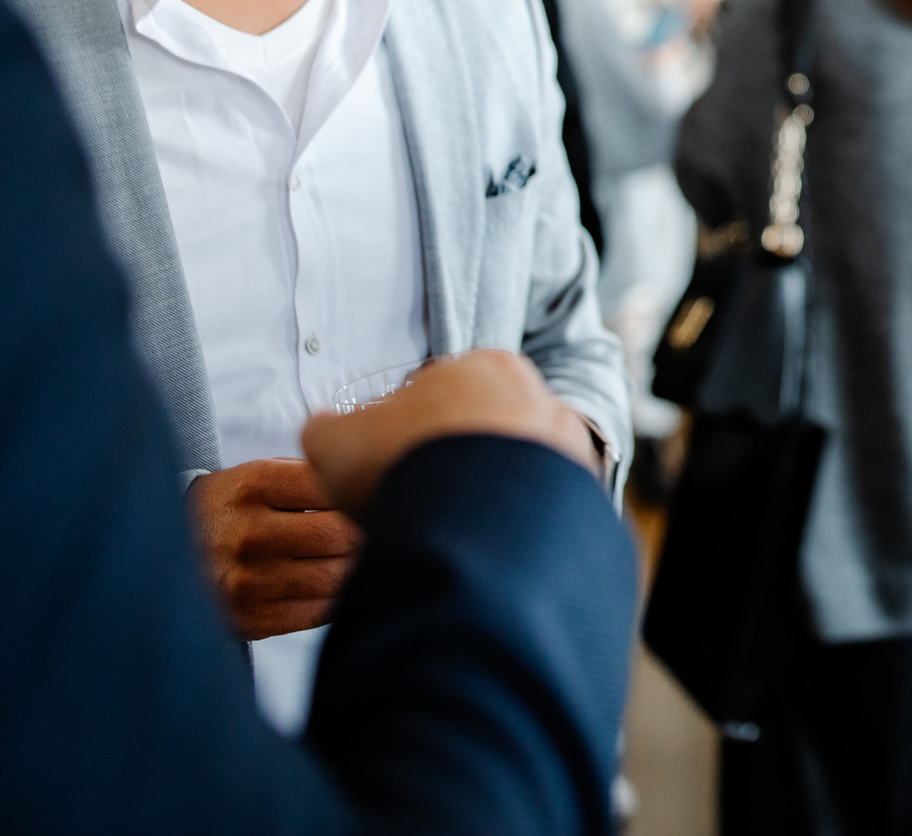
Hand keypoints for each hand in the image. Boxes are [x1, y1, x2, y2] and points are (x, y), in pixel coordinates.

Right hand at [186, 458, 362, 640]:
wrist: (170, 552)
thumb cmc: (236, 507)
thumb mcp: (262, 473)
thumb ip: (314, 471)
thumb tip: (380, 474)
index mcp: (255, 485)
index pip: (334, 486)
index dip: (364, 493)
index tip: (380, 496)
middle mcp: (248, 533)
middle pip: (341, 534)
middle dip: (371, 533)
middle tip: (389, 530)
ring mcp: (248, 579)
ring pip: (335, 578)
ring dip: (361, 569)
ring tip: (370, 557)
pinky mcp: (251, 617)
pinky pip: (318, 612)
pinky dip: (340, 599)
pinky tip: (344, 586)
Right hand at [301, 348, 600, 519]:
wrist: (474, 519)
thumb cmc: (402, 465)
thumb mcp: (336, 441)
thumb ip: (329, 430)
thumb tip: (326, 431)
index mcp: (481, 366)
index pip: (440, 394)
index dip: (409, 433)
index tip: (394, 467)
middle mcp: (536, 396)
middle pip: (485, 430)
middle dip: (456, 463)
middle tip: (425, 503)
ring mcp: (567, 445)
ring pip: (520, 468)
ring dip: (492, 494)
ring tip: (456, 531)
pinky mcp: (585, 492)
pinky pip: (548, 507)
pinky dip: (521, 523)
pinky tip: (491, 544)